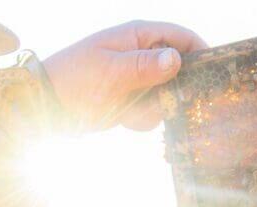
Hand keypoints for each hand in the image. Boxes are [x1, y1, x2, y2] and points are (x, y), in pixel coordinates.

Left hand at [42, 20, 206, 131]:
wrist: (43, 109)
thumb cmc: (74, 82)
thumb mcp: (111, 72)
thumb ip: (146, 66)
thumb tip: (178, 58)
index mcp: (136, 36)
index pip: (182, 37)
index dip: (201, 53)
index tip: (213, 75)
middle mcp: (139, 55)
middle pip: (178, 70)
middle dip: (174, 90)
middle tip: (165, 104)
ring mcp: (133, 79)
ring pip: (165, 95)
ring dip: (153, 109)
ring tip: (129, 112)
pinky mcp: (127, 100)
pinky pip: (149, 111)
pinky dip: (140, 119)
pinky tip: (123, 120)